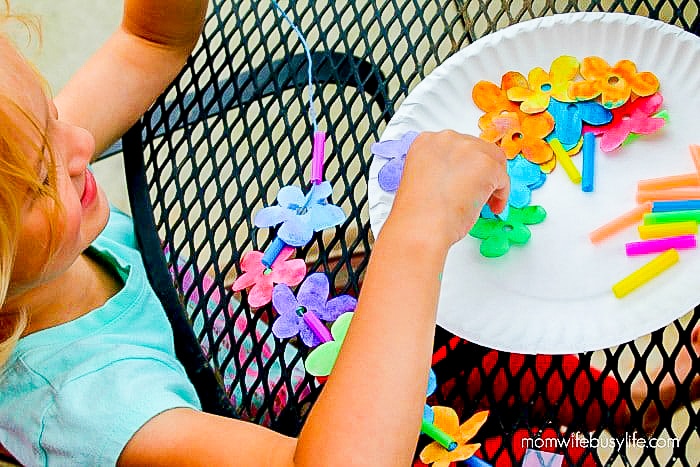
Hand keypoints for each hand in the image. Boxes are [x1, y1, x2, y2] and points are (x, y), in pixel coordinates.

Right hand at [387, 130, 509, 246]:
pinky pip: (503, 178)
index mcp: (426, 142)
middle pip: (478, 149)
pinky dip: (502, 195)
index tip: (467, 178)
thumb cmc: (418, 213)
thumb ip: (443, 171)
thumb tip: (462, 178)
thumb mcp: (424, 180)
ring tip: (487, 200)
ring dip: (493, 180)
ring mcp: (467, 149)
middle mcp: (446, 140)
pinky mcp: (486, 164)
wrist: (421, 226)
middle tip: (480, 190)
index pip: (457, 146)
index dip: (465, 165)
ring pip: (494, 160)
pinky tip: (493, 207)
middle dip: (481, 171)